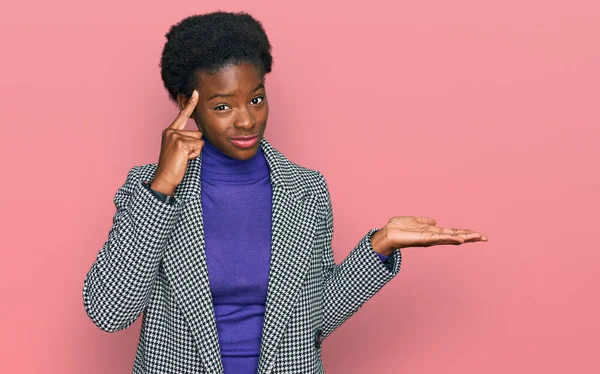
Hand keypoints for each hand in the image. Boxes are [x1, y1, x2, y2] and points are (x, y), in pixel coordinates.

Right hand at [151, 90, 203, 194]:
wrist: (164, 178)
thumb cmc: (173, 166)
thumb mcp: (179, 149)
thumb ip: (186, 139)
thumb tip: (199, 135)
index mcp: (170, 131)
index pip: (183, 115)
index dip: (190, 104)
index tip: (196, 92)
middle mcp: (171, 131)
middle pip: (198, 132)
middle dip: (195, 146)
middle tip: (183, 156)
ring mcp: (175, 136)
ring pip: (200, 139)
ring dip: (195, 151)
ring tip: (183, 158)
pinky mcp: (180, 143)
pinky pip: (199, 146)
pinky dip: (195, 155)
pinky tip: (184, 159)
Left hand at [370, 216, 487, 255]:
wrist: (388, 233)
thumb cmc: (399, 228)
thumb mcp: (414, 221)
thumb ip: (424, 221)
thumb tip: (433, 221)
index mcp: (432, 232)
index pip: (452, 232)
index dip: (464, 233)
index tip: (477, 234)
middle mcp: (434, 236)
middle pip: (456, 236)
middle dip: (470, 237)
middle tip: (485, 237)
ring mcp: (431, 238)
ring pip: (451, 237)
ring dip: (465, 237)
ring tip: (478, 237)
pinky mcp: (425, 239)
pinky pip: (440, 238)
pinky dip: (450, 238)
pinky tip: (460, 239)